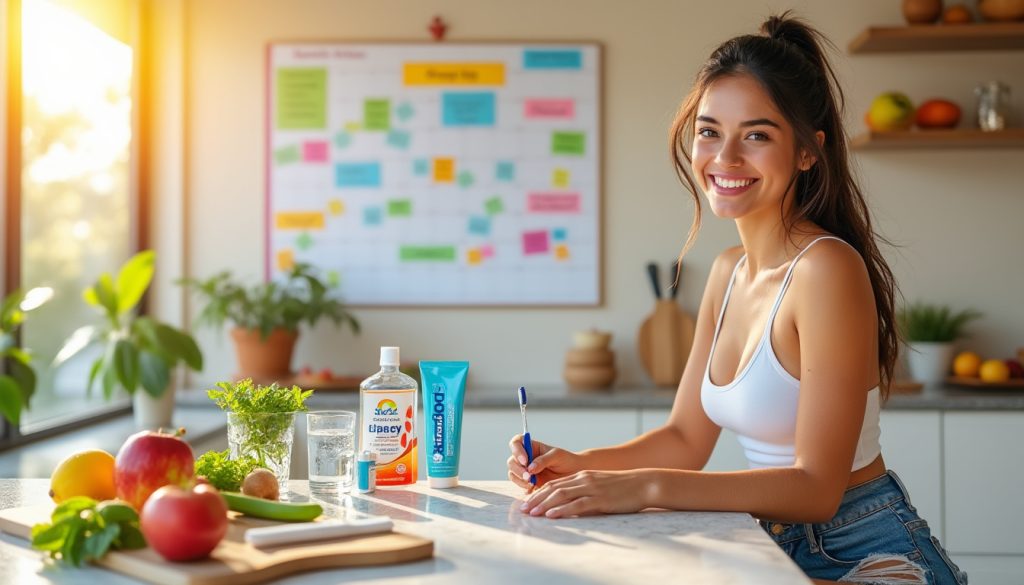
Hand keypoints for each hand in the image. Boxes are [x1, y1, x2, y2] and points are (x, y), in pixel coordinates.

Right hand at [506, 434, 583, 490]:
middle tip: (529, 476)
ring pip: (513, 473)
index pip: (516, 442)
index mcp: (531, 446)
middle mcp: (525, 458)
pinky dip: (524, 487)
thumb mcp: (557, 456)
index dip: (516, 450)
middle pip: (511, 461)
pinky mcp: (528, 483)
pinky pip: (519, 485)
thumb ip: (543, 460)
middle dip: (518, 469)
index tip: (525, 460)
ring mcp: (525, 471)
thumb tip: (530, 468)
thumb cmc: (566, 460)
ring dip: (519, 479)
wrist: (574, 474)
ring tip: (532, 483)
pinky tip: (533, 489)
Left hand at [518, 469, 655, 517]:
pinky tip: (552, 515)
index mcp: (582, 476)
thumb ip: (584, 490)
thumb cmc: (622, 487)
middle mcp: (583, 480)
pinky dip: (562, 510)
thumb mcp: (599, 484)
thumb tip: (570, 502)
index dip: (538, 492)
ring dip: (544, 504)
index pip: (554, 484)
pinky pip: (577, 505)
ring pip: (561, 496)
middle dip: (536, 499)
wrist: (644, 483)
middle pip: (553, 488)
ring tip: (532, 513)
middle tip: (523, 509)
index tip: (527, 502)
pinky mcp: (599, 499)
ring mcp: (591, 488)